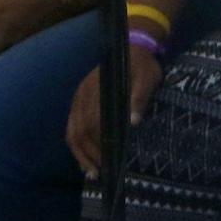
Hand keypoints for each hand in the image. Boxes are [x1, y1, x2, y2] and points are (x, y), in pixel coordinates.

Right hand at [66, 52, 163, 177]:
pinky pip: (72, 127)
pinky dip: (76, 145)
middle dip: (89, 154)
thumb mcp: (148, 78)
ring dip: (80, 154)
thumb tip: (134, 122)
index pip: (94, 123)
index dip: (100, 144)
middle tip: (102, 173)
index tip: (110, 161)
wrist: (133, 47)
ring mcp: (78, 99)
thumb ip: (140, 97)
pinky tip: (84, 160)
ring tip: (92, 173)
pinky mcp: (79, 101)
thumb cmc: (143, 65)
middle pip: (79, 131)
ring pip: (72, 132)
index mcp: (98, 90)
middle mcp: (83, 95)